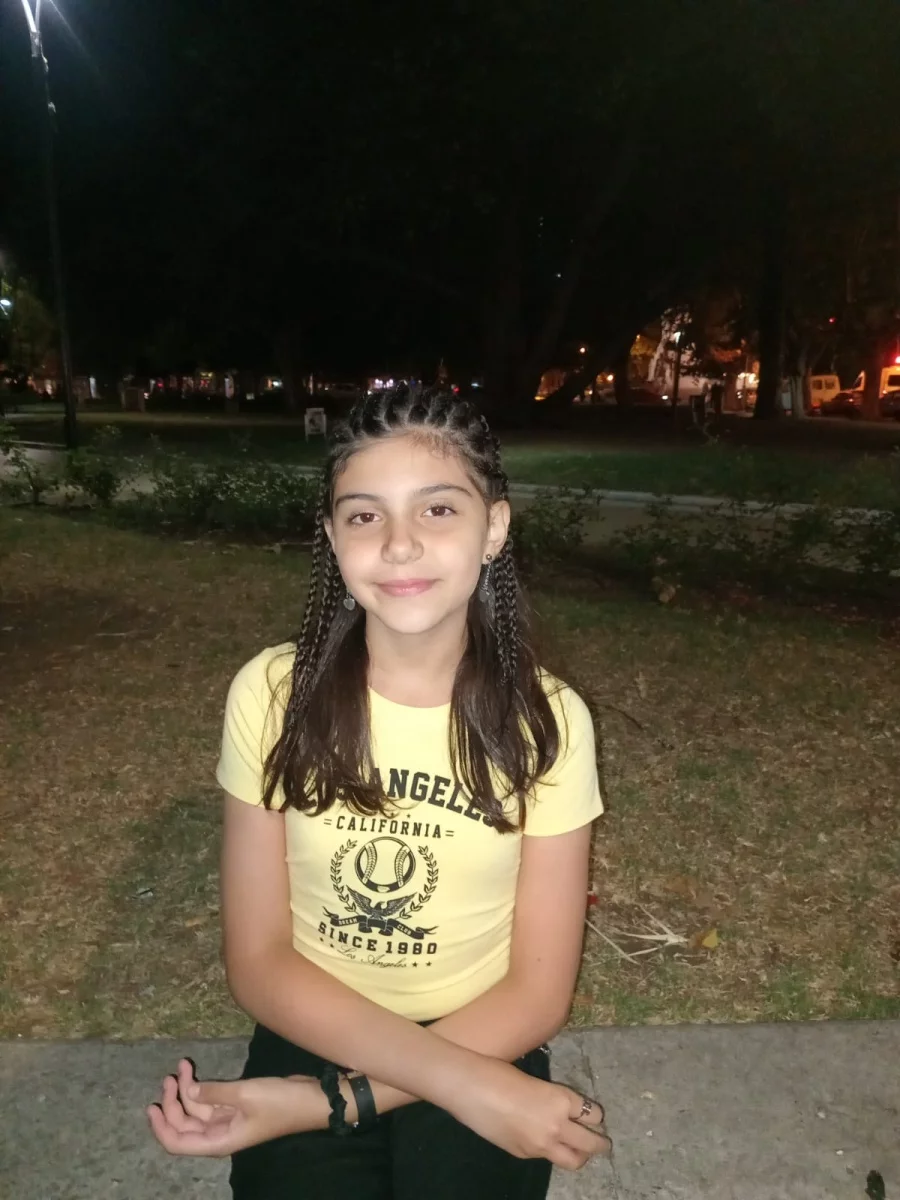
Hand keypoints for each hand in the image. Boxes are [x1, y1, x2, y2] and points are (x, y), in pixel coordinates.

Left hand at [147, 1059, 327, 1156]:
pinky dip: (201, 1087)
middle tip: (170, 1076)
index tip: (152, 1105)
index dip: (161, 1127)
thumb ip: (214, 1093)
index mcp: (218, 1141)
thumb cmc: (280, 1102)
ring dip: (186, 1090)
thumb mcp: (245, 1094)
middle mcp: (219, 1134)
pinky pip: (210, 1100)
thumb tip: (187, 1092)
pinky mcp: (237, 1106)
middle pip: (183, 1125)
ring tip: (182, 1065)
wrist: (311, 1099)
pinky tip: (196, 1071)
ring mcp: (228, 1120)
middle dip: (172, 1102)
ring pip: (196, 1109)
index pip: (177, 1143)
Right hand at [446, 1057, 610, 1170]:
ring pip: (574, 1160)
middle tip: (604, 1144)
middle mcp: (557, 1124)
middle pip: (591, 1143)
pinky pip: (548, 1157)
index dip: (595, 1115)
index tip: (595, 1117)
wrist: (471, 1089)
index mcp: (561, 1099)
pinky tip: (547, 1144)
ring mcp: (541, 1144)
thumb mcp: (535, 1081)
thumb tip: (563, 1111)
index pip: (592, 1114)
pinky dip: (552, 1152)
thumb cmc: (499, 1072)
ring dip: (581, 1156)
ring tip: (582, 1153)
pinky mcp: (525, 1155)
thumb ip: (553, 1099)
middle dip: (600, 1144)